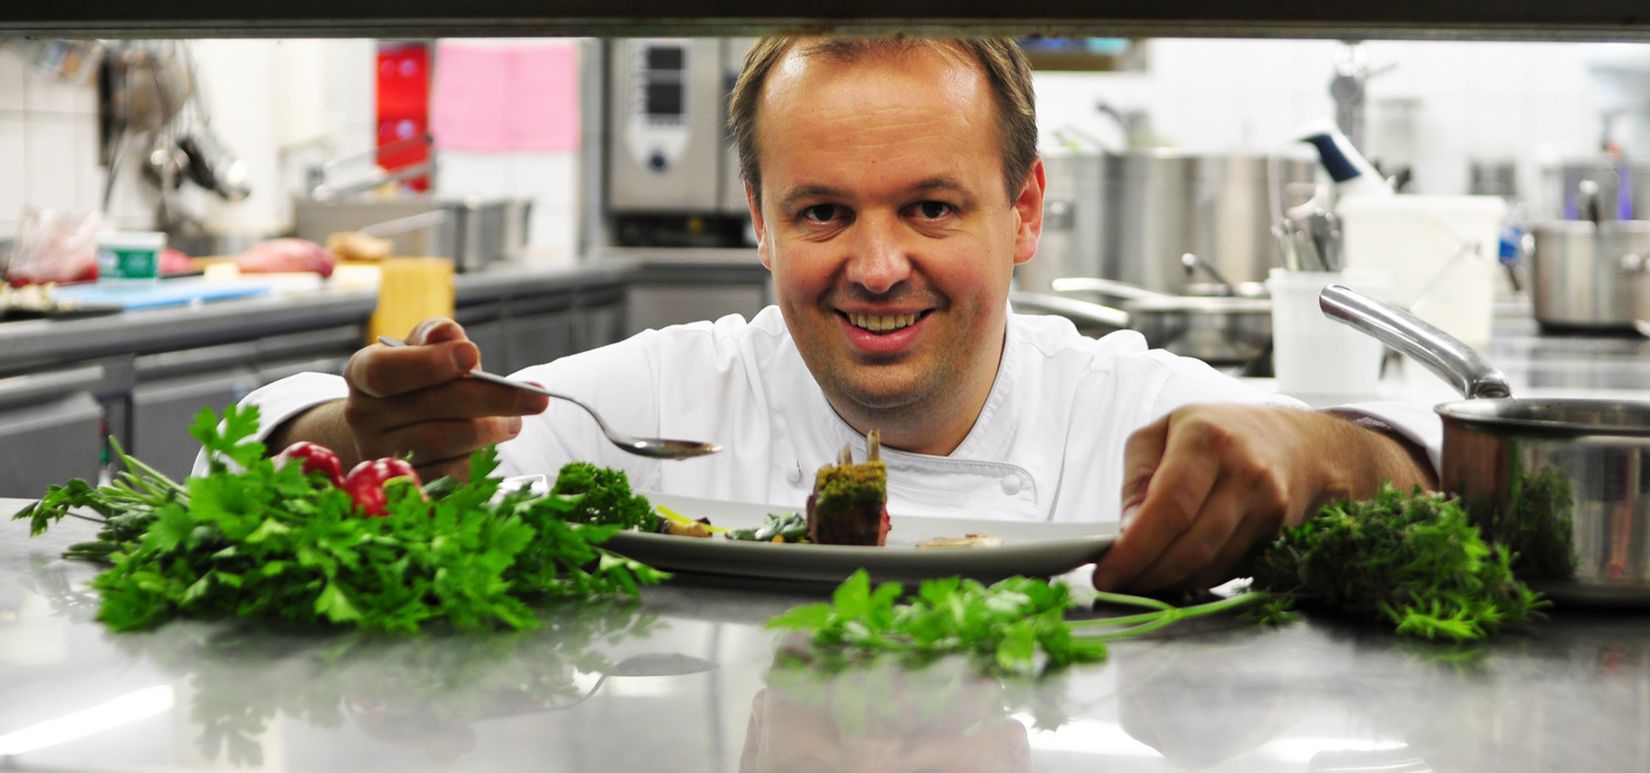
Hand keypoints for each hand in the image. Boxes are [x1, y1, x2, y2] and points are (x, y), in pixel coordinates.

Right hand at [340, 318, 547, 479]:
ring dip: (490, 430)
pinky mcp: (405, 487)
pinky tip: (491, 447)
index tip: (473, 355)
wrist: (390, 433)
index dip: (428, 364)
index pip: (385, 371)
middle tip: (536, 399)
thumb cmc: (416, 381)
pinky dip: (480, 458)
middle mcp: (363, 416)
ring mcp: (381, 457)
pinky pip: (451, 473)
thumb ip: (438, 337)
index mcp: (362, 373)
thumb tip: (450, 336)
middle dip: (490, 399)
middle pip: (429, 407)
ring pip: (445, 442)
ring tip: (514, 422)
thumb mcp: (422, 351)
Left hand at [1091, 404, 1358, 592]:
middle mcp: (1245, 473)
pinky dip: (1198, 577)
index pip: (1169, 508)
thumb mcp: (1163, 433)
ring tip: (1142, 577)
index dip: (1135, 549)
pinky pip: (1230, 569)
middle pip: (1191, 546)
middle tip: (1118, 583)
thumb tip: (1125, 533)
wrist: (1300, 442)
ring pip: (1211, 566)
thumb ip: (1137, 479)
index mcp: (1206, 440)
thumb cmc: (1219, 433)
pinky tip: (1178, 569)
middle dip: (1148, 574)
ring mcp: (1269, 506)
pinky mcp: (1280, 534)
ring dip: (1170, 581)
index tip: (1106, 572)